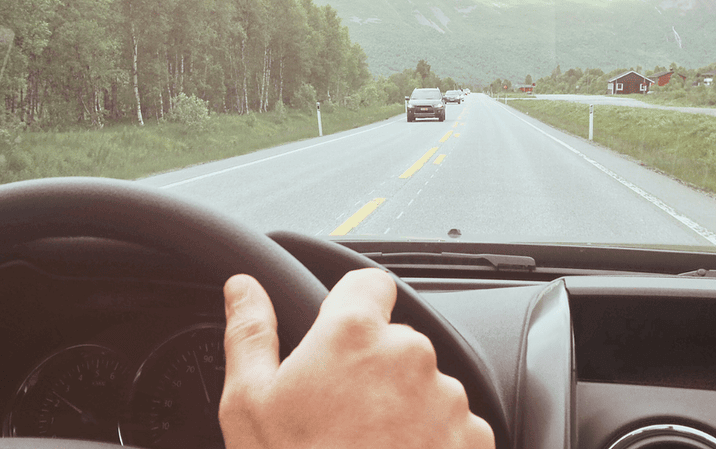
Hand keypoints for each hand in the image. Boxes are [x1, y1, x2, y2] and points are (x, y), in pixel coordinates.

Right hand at [220, 268, 493, 448]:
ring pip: (423, 383)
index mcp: (353, 334)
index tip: (339, 333)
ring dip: (402, 404)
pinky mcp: (472, 439)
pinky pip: (451, 424)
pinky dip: (429, 439)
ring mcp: (447, 399)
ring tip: (365, 447)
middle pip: (395, 339)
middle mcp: (410, 355)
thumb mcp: (250, 405)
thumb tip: (243, 288)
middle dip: (372, 366)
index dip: (352, 304)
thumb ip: (251, 332)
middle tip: (338, 413)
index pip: (370, 282)